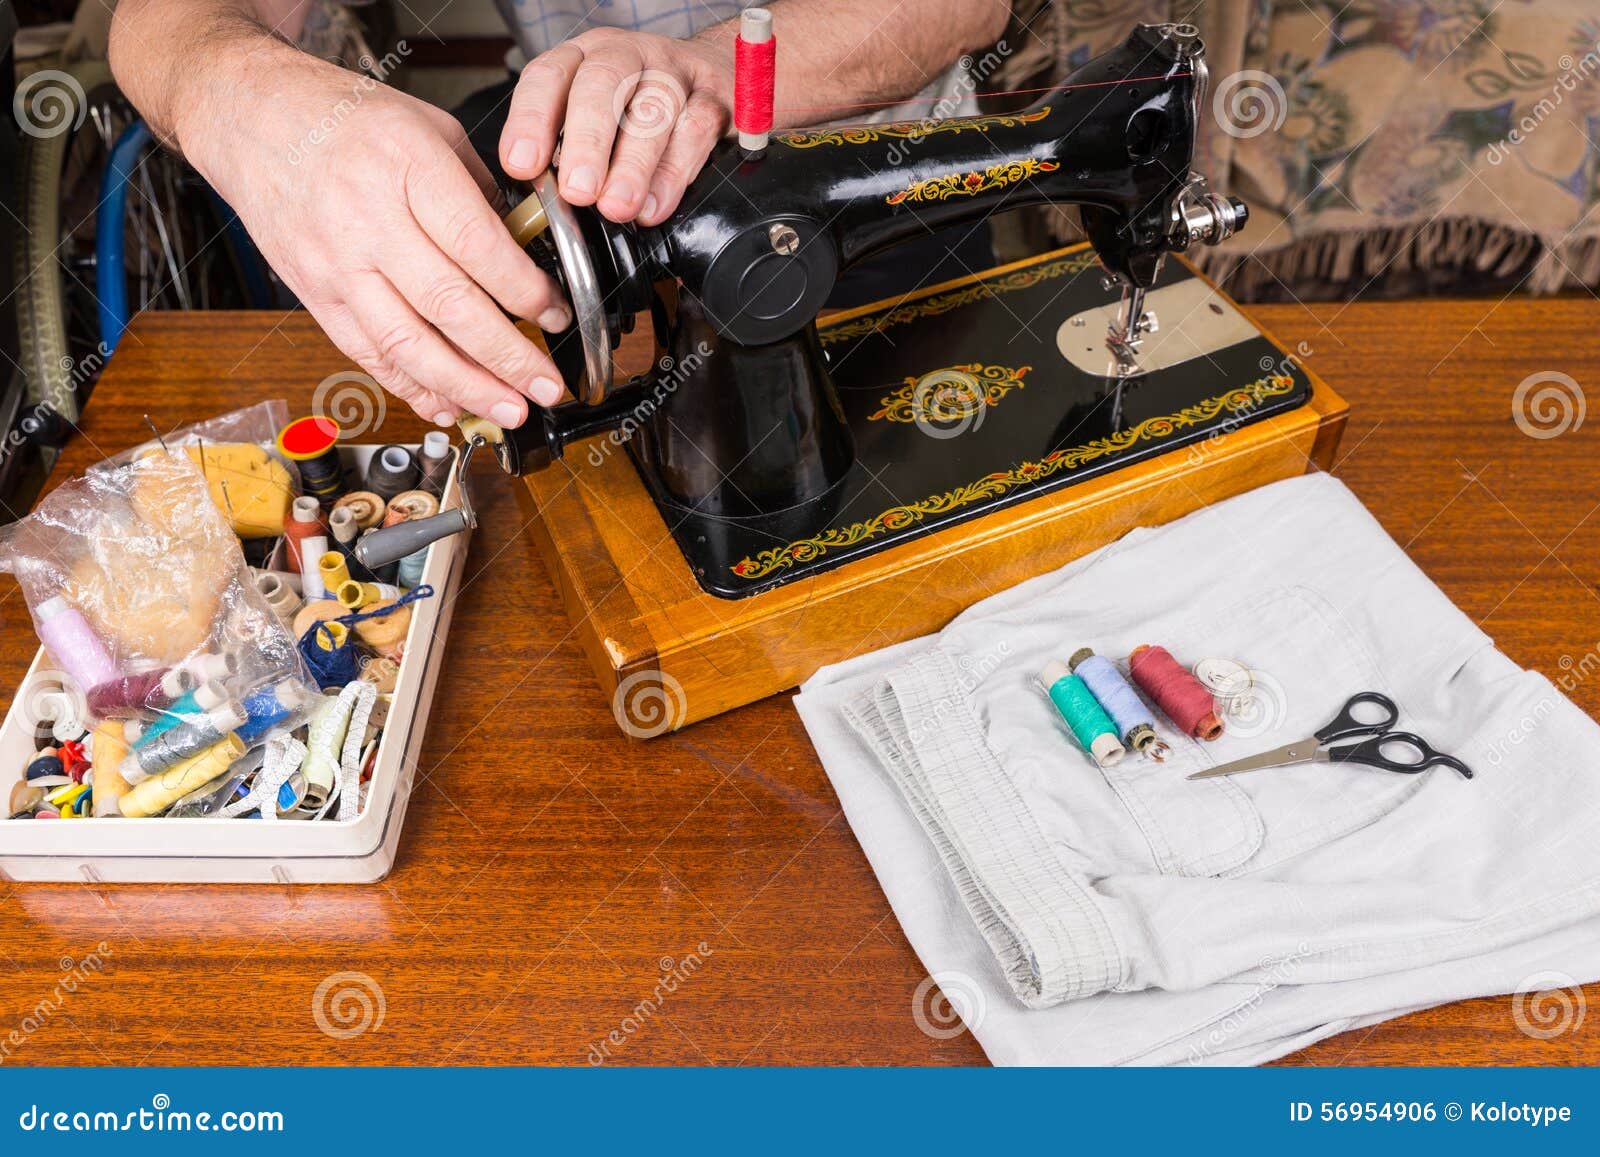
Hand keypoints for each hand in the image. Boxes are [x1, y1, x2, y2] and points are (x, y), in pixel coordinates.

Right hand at [183, 49, 569, 426]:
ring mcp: (336, 264)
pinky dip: (412, 387)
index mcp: (406, 166)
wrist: (253, 116)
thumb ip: (480, 190)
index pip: (475, 244)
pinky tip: (450, 404)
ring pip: (407, 344)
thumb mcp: (430, 126)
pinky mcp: (315, 294)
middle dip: (507, 356)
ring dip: (465, 387)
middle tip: (546, 384)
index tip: (557, 313)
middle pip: (448, 305)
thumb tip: (526, 249)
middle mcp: (367, 220)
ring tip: (509, 409)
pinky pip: (368, 354)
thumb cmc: (344, 117)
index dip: (524, 291)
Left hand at [498, 27, 733, 225]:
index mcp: (584, 57)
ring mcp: (674, 72)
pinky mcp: (715, 96)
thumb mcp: (595, 116)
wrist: (718, 75)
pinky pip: (697, 129)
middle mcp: (627, 56)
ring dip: (633, 165)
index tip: (522, 165)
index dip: (531, 120)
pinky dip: (675, 173)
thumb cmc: (641, 106)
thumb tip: (545, 202)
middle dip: (587, 142)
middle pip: (603, 84)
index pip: (549, 76)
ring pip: (654, 109)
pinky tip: (656, 204)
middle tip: (578, 190)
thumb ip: (568, 152)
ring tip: (617, 207)